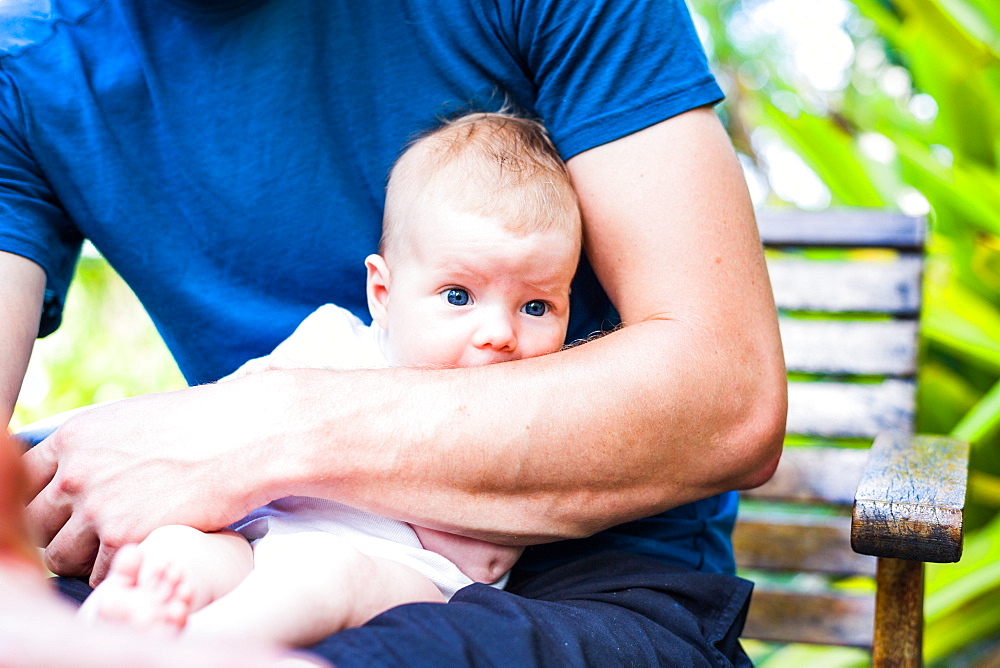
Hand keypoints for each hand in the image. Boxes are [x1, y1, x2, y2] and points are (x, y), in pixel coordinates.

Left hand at [21, 378, 288, 585]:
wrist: (248, 436)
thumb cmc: (203, 425)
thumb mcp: (134, 420)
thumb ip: (96, 447)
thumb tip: (81, 473)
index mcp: (73, 437)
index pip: (26, 482)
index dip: (49, 500)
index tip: (70, 509)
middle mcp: (74, 472)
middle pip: (36, 523)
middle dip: (63, 530)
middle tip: (100, 530)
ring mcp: (95, 507)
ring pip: (60, 555)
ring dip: (87, 556)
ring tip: (125, 544)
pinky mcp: (124, 537)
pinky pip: (100, 573)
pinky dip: (121, 569)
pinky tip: (147, 550)